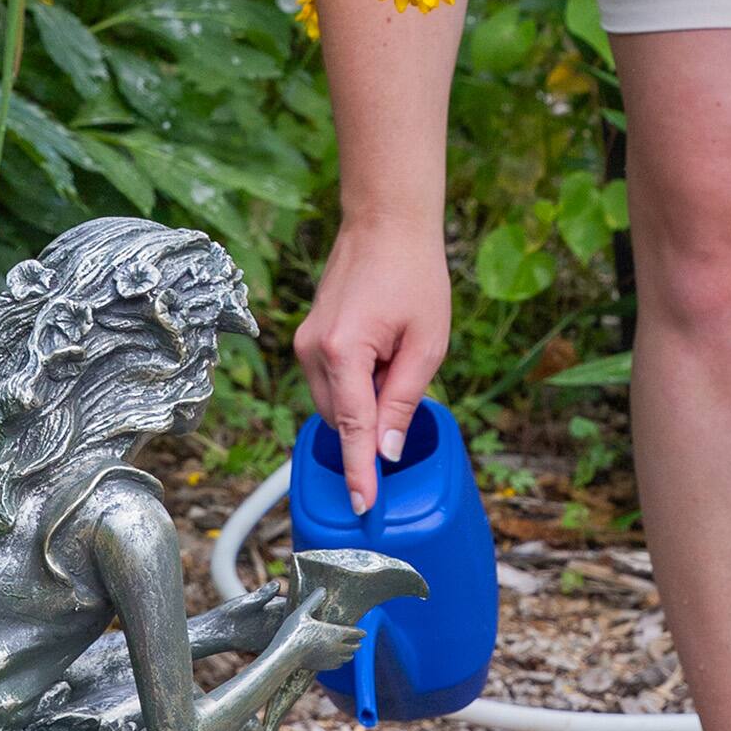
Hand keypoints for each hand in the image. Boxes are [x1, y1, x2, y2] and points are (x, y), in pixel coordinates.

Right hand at [294, 214, 450, 514]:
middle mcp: (313, 352)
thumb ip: (403, 401)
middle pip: (341, 420)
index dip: (359, 472)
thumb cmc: (414, 276)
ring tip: (396, 349)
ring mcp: (305, 345)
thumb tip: (385, 450)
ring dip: (364, 399)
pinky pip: (331, 382)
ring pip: (334, 404)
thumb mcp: (426, 343)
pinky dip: (355, 383)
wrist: (385, 223)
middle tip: (408, 374)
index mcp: (343, 352)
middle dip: (373, 420)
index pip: (352, 429)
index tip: (361, 507)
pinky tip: (381, 347)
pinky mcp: (307, 339)